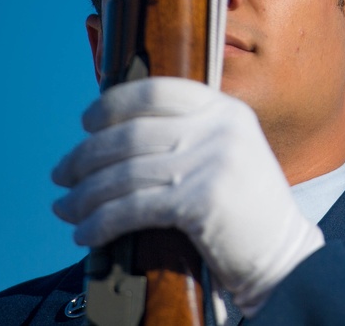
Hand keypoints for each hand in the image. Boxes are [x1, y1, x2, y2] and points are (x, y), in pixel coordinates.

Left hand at [52, 77, 324, 313]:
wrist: (283, 255)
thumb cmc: (247, 210)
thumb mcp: (228, 153)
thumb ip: (188, 136)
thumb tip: (110, 136)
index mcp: (227, 110)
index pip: (158, 90)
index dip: (113, 104)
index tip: (86, 123)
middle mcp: (221, 129)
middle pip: (132, 133)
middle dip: (86, 156)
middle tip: (61, 175)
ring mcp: (213, 162)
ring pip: (126, 173)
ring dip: (85, 194)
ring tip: (66, 208)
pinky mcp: (201, 200)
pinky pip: (133, 207)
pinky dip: (100, 221)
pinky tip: (85, 232)